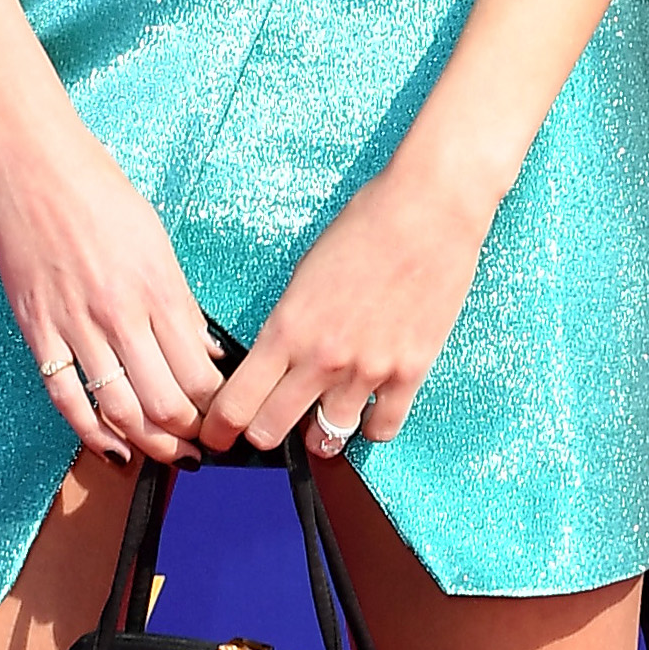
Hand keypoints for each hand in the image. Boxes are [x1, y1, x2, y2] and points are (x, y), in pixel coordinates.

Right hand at [0, 107, 225, 466]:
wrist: (33, 167)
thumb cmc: (99, 193)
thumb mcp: (157, 243)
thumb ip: (181, 303)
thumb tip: (206, 351)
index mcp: (159, 289)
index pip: (199, 373)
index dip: (216, 408)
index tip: (223, 418)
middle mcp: (122, 314)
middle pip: (165, 401)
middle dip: (189, 436)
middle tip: (200, 447)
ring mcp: (77, 325)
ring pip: (118, 408)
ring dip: (147, 443)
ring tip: (165, 456)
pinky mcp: (39, 330)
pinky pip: (66, 396)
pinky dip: (90, 432)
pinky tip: (110, 448)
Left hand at [204, 148, 497, 463]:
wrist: (429, 209)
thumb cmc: (365, 226)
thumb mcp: (304, 273)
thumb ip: (288, 325)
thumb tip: (277, 362)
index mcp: (286, 328)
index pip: (235, 404)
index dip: (220, 428)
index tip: (219, 433)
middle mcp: (321, 358)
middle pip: (270, 431)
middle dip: (261, 434)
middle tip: (266, 428)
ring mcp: (367, 369)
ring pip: (326, 440)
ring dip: (318, 436)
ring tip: (320, 421)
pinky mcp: (410, 372)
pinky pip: (381, 429)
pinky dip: (370, 427)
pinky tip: (368, 411)